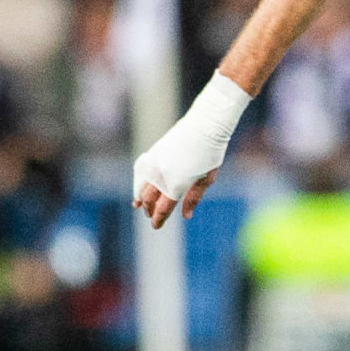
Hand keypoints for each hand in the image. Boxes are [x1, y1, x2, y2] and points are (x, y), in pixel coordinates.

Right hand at [132, 74, 250, 229]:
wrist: (205, 124)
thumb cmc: (211, 153)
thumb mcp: (207, 178)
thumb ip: (194, 197)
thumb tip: (186, 216)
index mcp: (177, 184)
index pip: (163, 208)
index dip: (158, 219)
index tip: (156, 226)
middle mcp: (162, 175)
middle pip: (149, 199)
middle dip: (150, 210)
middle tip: (152, 216)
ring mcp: (155, 163)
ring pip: (141, 186)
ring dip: (141, 198)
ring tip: (140, 205)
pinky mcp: (153, 152)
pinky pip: (140, 171)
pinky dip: (138, 182)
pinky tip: (140, 187)